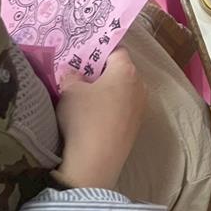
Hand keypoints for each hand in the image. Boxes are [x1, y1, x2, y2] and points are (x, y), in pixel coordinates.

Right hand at [53, 48, 146, 189]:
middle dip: (103, 72)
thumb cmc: (84, 117)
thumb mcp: (69, 91)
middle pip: (122, 70)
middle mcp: (140, 85)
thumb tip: (74, 71)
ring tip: (86, 99)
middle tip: (81, 78)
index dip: (99, 52)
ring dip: (108, 91)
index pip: (117, 51)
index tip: (83, 59)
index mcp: (127, 71)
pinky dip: (113, 107)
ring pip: (124, 90)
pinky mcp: (138, 125)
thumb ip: (71, 75)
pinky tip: (96, 117)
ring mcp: (142, 106)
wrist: (96, 160)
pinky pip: (125, 107)